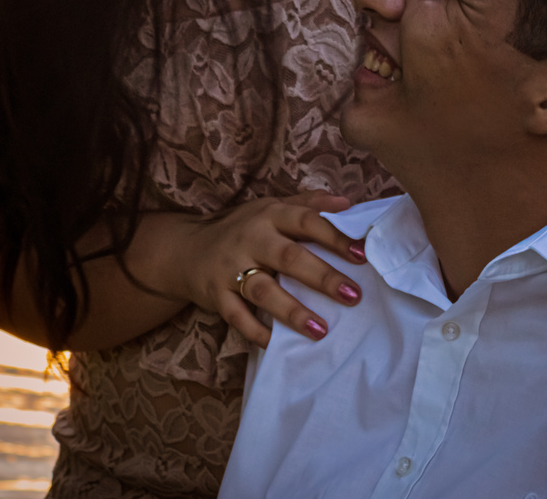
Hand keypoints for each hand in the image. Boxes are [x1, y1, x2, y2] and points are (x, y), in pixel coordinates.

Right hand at [172, 191, 367, 348]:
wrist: (185, 248)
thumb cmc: (240, 228)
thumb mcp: (270, 208)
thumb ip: (308, 204)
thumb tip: (347, 203)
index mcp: (269, 215)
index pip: (306, 221)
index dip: (334, 237)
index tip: (362, 255)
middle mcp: (251, 238)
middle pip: (289, 257)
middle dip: (322, 277)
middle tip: (353, 295)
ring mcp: (230, 268)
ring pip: (263, 290)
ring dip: (292, 311)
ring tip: (321, 329)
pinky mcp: (215, 295)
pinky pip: (237, 316)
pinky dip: (255, 331)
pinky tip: (277, 344)